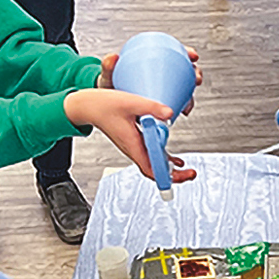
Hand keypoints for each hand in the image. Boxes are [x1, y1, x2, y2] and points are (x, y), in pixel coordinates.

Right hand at [64, 88, 197, 184]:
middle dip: (174, 176)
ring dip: (170, 168)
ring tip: (187, 170)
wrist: (88, 106)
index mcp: (132, 144)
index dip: (167, 176)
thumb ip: (151, 107)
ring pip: (154, 164)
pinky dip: (164, 158)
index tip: (181, 176)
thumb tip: (170, 114)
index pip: (151, 168)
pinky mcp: (135, 141)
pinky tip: (175, 159)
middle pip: (155, 171)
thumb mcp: (130, 102)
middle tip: (191, 174)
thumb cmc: (104, 105)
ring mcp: (134, 147)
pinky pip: (151, 155)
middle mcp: (133, 149)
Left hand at [98, 47, 202, 111]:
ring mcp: (164, 90)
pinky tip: (180, 113)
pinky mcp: (163, 104)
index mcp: (153, 64)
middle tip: (196, 79)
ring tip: (187, 103)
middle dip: (195, 74)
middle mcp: (162, 76)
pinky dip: (180, 108)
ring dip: (191, 96)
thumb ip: (109, 67)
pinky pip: (175, 105)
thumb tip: (112, 57)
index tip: (193, 55)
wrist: (108, 104)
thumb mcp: (109, 76)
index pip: (175, 54)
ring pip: (184, 90)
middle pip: (185, 71)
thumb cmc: (112, 86)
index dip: (187, 53)